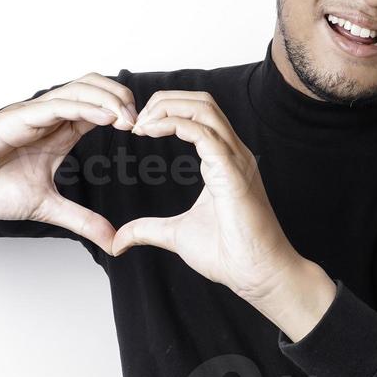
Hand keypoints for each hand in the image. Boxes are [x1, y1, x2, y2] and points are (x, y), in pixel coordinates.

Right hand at [0, 72, 137, 254]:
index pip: (101, 107)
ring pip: (81, 89)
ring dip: (111, 100)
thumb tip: (114, 241)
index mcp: (60, 131)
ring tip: (131, 120)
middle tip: (146, 124)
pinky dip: (85, 106)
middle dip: (125, 100)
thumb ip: (82, 220)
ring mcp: (35, 114)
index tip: (147, 133)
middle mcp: (50, 117)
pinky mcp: (19, 117)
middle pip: (96, 88)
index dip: (126, 113)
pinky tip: (107, 116)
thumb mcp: (48, 207)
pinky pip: (57, 104)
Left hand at [109, 91, 302, 300]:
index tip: (138, 128)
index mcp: (223, 162)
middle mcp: (232, 154)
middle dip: (165, 100)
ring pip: (205, 109)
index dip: (166, 111)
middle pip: (201, 102)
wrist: (257, 275)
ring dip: (168, 107)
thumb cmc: (229, 255)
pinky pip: (206, 134)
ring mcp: (236, 161)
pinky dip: (176, 124)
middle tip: (135, 120)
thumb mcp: (176, 236)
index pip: (198, 115)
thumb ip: (146, 230)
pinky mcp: (234, 173)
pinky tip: (152, 131)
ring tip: (142, 123)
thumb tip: (118, 240)